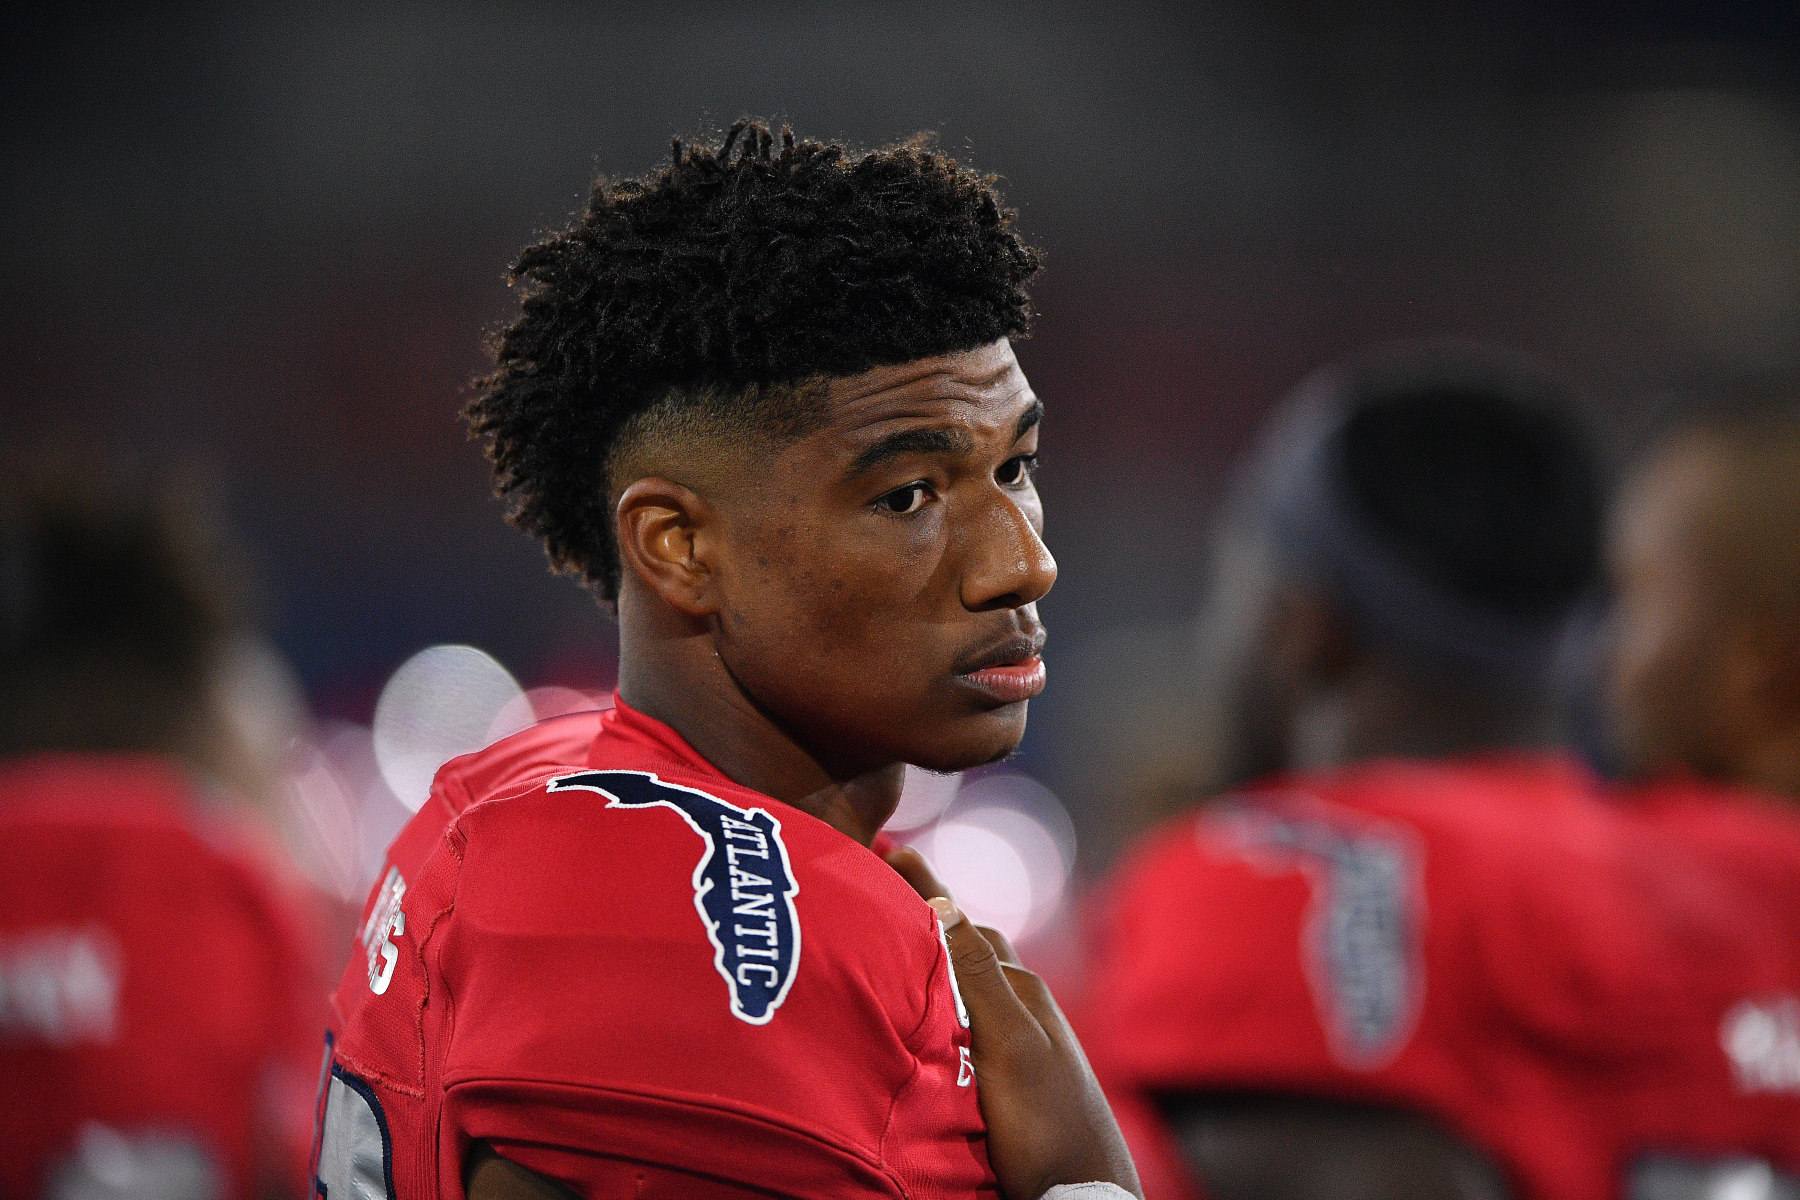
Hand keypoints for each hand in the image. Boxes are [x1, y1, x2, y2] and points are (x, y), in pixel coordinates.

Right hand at [885, 845, 1141, 1199]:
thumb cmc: (1047, 1123)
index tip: (891, 848)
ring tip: (898, 941)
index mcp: (1022, 989)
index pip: (963, 922)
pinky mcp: (1013, 1076)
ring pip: (971, 981)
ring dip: (938, 955)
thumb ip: (979, 976)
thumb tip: (944, 902)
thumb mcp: (1010, 1046)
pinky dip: (945, 998)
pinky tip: (929, 1013)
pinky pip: (971, 1018)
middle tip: (884, 886)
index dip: (926, 888)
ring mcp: (1021, 1042)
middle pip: (968, 945)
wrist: (1083, 1193)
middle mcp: (1023, 1006)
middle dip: (930, 914)